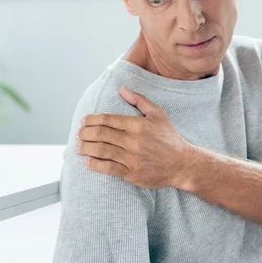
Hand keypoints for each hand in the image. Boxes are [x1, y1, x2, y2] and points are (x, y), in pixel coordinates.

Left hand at [76, 86, 194, 188]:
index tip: (84, 121)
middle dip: (85, 133)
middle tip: (79, 134)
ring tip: (78, 147)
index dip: (92, 120)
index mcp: (138, 125)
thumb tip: (122, 89)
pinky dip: (95, 164)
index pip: (108, 119)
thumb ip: (140, 101)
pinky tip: (87, 161)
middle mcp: (134, 140)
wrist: (182, 164)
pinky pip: (108, 168)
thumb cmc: (170, 138)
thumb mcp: (158, 115)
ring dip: (86, 148)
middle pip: (101, 134)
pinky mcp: (132, 173)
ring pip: (101, 150)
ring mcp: (132, 158)